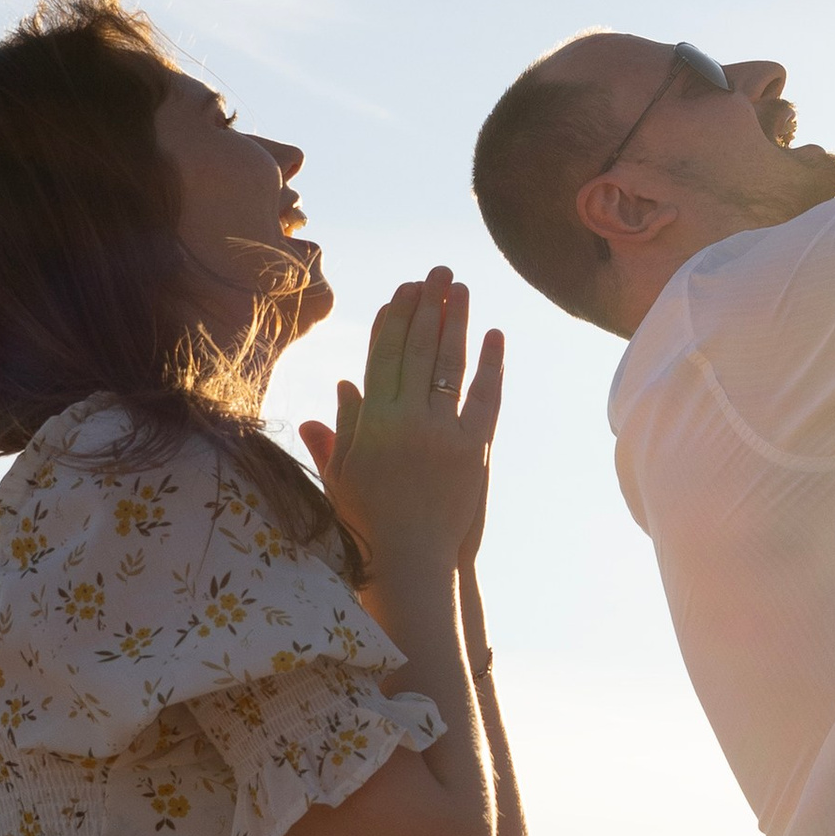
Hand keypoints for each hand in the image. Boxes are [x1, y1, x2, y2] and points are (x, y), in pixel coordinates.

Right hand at [300, 267, 504, 586]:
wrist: (410, 562)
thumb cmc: (368, 524)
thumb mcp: (342, 476)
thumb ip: (340, 430)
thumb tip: (342, 383)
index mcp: (370, 423)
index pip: (381, 356)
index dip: (393, 319)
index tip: (402, 291)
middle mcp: (405, 420)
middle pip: (416, 349)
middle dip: (426, 306)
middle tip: (436, 273)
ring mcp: (441, 433)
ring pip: (448, 364)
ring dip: (456, 321)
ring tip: (461, 289)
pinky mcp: (473, 450)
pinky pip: (484, 397)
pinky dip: (490, 364)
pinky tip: (494, 335)